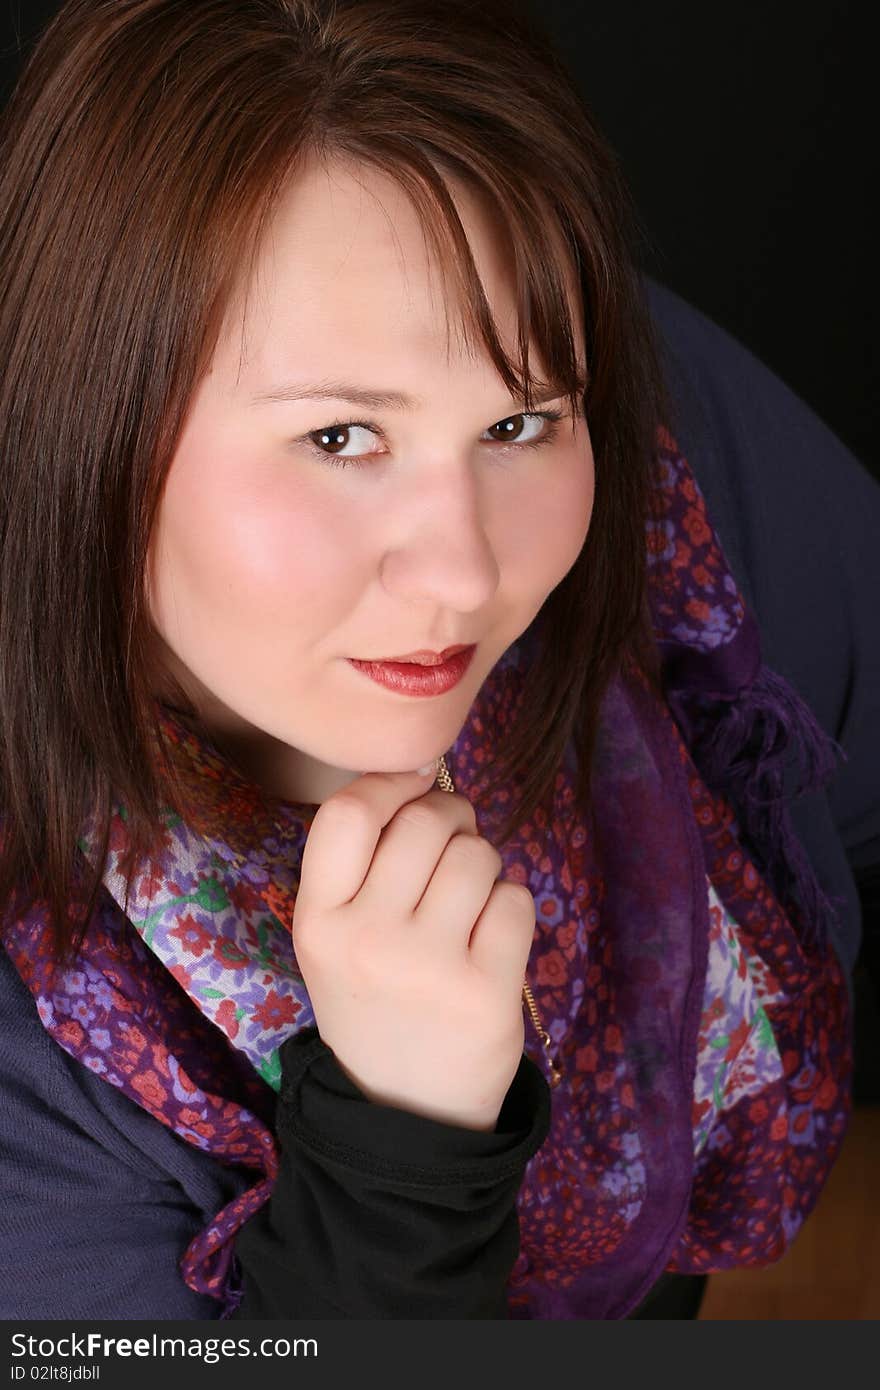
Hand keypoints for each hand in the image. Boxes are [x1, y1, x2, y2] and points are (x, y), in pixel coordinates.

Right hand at [291, 767, 535, 1131]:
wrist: (404, 1114)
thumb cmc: (375, 1001)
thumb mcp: (336, 939)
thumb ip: (364, 863)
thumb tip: (424, 770)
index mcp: (318, 921)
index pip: (346, 813)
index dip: (390, 782)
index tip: (415, 785)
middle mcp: (366, 940)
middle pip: (425, 822)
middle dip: (451, 819)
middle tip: (452, 850)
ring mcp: (427, 968)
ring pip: (477, 855)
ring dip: (484, 865)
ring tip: (469, 903)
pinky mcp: (485, 992)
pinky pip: (516, 900)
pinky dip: (511, 908)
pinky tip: (491, 941)